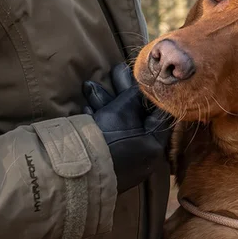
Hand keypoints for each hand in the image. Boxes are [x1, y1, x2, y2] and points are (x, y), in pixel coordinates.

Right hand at [82, 63, 171, 192]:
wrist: (78, 167)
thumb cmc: (108, 136)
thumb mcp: (123, 109)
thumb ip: (136, 94)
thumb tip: (145, 84)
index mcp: (153, 144)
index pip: (159, 113)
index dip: (151, 92)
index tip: (144, 76)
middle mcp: (142, 154)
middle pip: (135, 116)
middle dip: (121, 93)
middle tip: (114, 71)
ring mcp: (124, 161)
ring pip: (117, 124)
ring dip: (104, 103)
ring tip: (88, 85)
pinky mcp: (107, 162)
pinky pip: (107, 136)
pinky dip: (98, 121)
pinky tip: (87, 108)